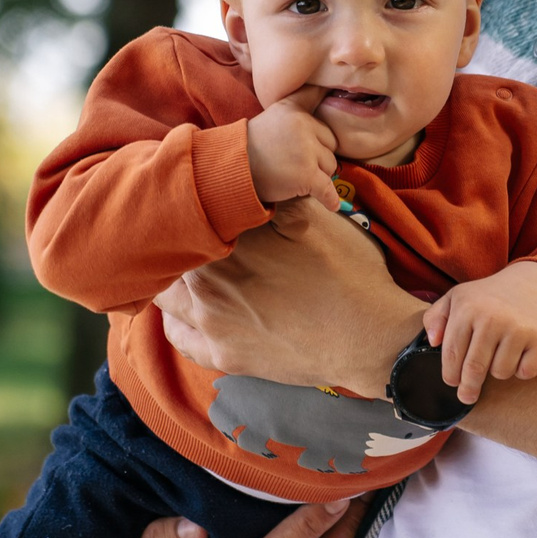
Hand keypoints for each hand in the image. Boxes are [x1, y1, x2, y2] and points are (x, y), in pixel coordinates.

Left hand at [156, 197, 423, 393]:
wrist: (368, 338)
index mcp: (229, 243)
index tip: (203, 204)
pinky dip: (177, 321)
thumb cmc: (347, 274)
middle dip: (179, 245)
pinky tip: (191, 312)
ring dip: (174, 281)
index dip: (194, 207)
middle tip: (193, 238)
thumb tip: (251, 180)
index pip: (190, 218)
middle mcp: (210, 284)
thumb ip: (275, 197)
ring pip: (167, 297)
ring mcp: (213, 324)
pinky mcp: (224, 357)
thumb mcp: (317, 219)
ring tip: (190, 272)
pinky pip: (179, 338)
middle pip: (172, 257)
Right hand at [247, 85, 337, 207]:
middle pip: (331, 146)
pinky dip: (330, 199)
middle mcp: (304, 127)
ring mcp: (306, 152)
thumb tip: (326, 88)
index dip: (320, 136)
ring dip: (317, 175)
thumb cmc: (254, 143)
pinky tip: (333, 205)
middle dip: (319, 156)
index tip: (333, 127)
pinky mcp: (306, 175)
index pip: (325, 125)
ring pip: (330, 167)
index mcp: (296, 111)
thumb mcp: (277, 112)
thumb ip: (301, 100)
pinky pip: (327, 189)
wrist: (232, 168)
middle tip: (294, 162)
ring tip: (292, 174)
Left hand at [423, 259, 536, 404]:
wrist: (531, 286)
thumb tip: (433, 341)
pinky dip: (521, 370)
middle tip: (467, 396)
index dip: (450, 374)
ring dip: (497, 371)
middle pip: (474, 369)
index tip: (452, 383)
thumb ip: (435, 317)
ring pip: (500, 372)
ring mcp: (518, 328)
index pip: (452, 354)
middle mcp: (493, 318)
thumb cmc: (487, 298)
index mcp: (467, 308)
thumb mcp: (456, 298)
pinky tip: (519, 356)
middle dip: (468, 387)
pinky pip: (525, 372)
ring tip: (498, 356)